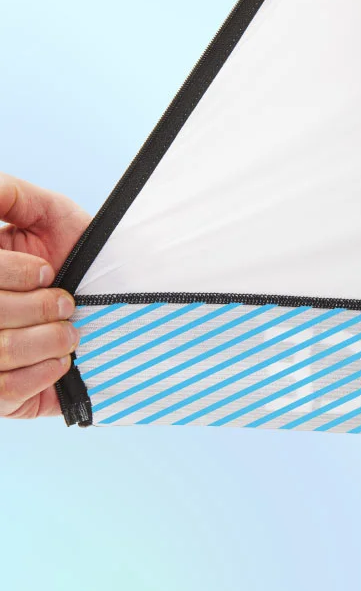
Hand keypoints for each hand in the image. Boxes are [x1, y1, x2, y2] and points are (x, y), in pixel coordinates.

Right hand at [0, 173, 91, 417]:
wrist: (120, 296)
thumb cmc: (82, 253)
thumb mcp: (48, 213)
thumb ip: (8, 194)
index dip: (14, 273)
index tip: (49, 271)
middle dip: (39, 307)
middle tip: (68, 302)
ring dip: (47, 340)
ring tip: (73, 333)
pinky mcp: (0, 396)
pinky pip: (2, 392)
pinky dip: (41, 374)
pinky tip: (64, 361)